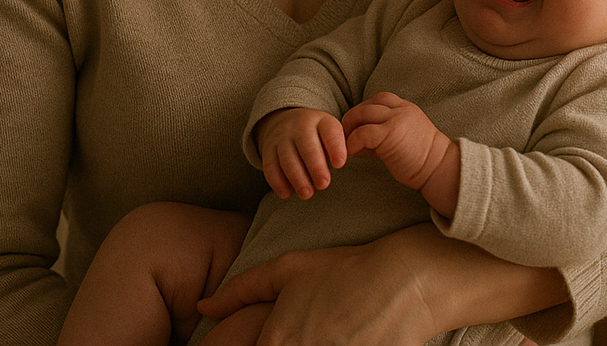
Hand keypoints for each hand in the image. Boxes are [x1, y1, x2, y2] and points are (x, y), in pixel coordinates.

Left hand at [196, 223, 569, 344]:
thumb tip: (202, 306)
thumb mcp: (288, 269)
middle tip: (297, 328)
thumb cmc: (344, 269)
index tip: (225, 344)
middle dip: (269, 345)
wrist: (404, 282)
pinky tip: (336, 338)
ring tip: (322, 332)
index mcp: (273, 341)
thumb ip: (240, 289)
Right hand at [255, 107, 346, 199]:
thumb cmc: (318, 136)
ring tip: (307, 193)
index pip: (329, 131)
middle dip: (316, 166)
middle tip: (324, 184)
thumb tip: (345, 166)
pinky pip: (270, 165)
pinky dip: (277, 181)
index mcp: (321, 121)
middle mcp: (300, 125)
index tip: (340, 164)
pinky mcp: (268, 149)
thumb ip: (340, 147)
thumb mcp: (330, 133)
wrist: (287, 121)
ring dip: (297, 177)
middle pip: (307, 145)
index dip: (335, 147)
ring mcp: (282, 137)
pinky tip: (286, 193)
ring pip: (288, 157)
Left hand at [342, 92, 459, 215]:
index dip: (363, 112)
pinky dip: (352, 142)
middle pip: (366, 105)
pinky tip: (352, 153)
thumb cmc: (420, 160)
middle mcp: (401, 109)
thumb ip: (381, 133)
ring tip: (345, 145)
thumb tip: (354, 140)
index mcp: (405, 107)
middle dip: (352, 119)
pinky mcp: (391, 133)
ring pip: (362, 114)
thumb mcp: (401, 138)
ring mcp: (396, 119)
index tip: (356, 128)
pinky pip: (363, 132)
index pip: (377, 100)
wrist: (439, 170)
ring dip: (349, 129)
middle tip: (345, 137)